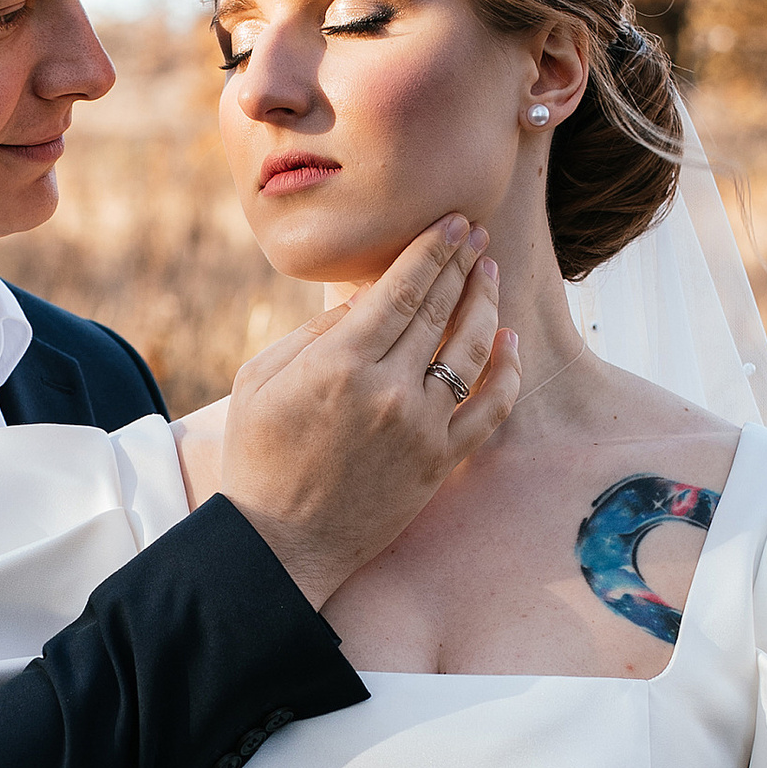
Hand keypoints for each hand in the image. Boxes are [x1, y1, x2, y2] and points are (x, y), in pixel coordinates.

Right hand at [218, 219, 520, 610]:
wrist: (281, 544)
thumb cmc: (258, 458)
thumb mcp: (258, 381)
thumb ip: (312, 333)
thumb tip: (361, 302)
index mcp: (340, 362)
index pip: (401, 289)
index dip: (433, 250)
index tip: (453, 224)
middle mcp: (388, 389)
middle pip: (439, 309)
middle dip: (462, 264)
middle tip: (477, 234)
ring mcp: (420, 427)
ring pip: (470, 349)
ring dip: (485, 304)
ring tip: (490, 275)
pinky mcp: (439, 462)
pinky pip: (489, 410)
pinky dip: (506, 372)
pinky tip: (508, 343)